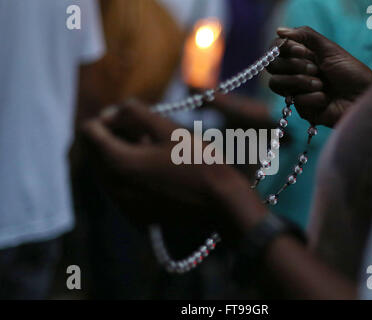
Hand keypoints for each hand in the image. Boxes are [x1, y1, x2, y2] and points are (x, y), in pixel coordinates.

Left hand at [80, 100, 259, 233]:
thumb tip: (110, 112)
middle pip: (94, 153)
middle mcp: (113, 188)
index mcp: (117, 163)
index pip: (89, 132)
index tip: (132, 117)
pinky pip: (119, 189)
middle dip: (112, 136)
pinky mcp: (135, 216)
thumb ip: (133, 113)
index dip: (107, 118)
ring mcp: (123, 205)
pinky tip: (155, 172)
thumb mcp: (167, 128)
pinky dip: (129, 175)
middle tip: (144, 132)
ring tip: (152, 150)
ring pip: (106, 171)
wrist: (221, 204)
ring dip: (120, 155)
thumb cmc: (198, 160)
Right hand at [267, 27, 371, 126]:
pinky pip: (296, 100)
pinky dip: (314, 98)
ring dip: (302, 81)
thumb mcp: (329, 48)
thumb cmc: (351, 72)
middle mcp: (295, 73)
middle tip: (316, 69)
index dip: (283, 49)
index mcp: (301, 57)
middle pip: (272, 66)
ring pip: (276, 83)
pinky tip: (326, 100)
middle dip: (294, 66)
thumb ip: (306, 35)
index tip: (302, 51)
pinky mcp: (301, 109)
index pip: (275, 50)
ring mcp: (296, 91)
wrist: (363, 96)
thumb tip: (279, 30)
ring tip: (321, 85)